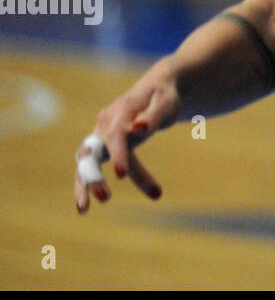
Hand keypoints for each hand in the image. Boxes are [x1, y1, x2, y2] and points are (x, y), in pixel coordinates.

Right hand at [74, 76, 178, 213]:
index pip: (117, 134)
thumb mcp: (166, 104)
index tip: (121, 175)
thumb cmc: (164, 97)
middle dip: (94, 176)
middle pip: (94, 151)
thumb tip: (138, 128)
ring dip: (85, 184)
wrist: (157, 90)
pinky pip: (92, 166)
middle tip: (105, 198)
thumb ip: (153, 116)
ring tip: (84, 209)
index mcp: (123, 110)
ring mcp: (100, 133)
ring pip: (86, 161)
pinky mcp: (101, 144)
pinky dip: (88, 183)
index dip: (118, 154)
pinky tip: (86, 206)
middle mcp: (106, 122)